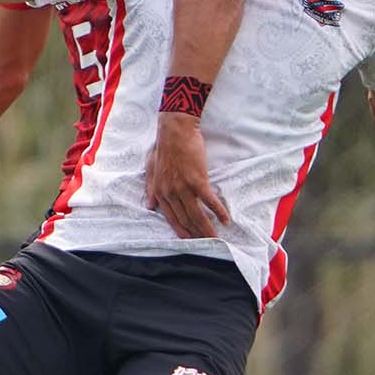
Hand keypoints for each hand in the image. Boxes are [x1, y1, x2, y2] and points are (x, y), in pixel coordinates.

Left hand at [144, 112, 230, 239]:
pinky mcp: (197, 180)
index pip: (171, 218)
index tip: (189, 240)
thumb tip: (149, 206)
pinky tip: (225, 220)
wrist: (175, 131)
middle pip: (185, 219)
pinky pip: (210, 201)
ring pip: (196, 214)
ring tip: (215, 238)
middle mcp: (170, 193)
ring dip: (207, 228)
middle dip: (195, 233)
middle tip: (206, 243)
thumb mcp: (150, 169)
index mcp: (159, 191)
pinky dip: (218, 211)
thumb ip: (150, 188)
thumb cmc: (162, 147)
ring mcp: (184, 188)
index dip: (181, 231)